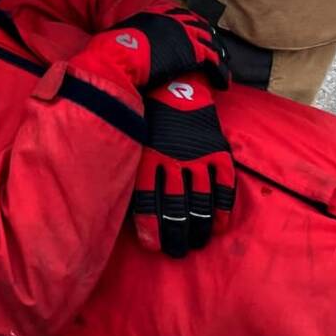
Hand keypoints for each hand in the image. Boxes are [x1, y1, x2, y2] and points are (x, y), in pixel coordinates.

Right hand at [78, 8, 228, 90]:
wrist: (122, 54)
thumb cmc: (116, 46)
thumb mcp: (124, 32)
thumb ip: (133, 32)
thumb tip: (126, 39)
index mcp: (158, 13)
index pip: (181, 14)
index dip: (191, 23)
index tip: (197, 30)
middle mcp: (175, 19)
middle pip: (200, 25)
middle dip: (209, 37)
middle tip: (217, 48)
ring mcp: (187, 33)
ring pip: (211, 42)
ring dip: (219, 54)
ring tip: (224, 65)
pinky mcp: (194, 51)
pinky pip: (214, 61)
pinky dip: (220, 72)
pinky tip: (223, 82)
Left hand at [132, 74, 235, 256]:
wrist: (178, 83)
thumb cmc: (148, 114)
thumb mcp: (133, 134)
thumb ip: (130, 162)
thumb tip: (112, 193)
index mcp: (148, 155)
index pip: (147, 200)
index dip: (149, 226)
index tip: (151, 245)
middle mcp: (174, 159)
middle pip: (175, 208)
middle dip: (175, 234)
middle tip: (175, 252)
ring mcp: (198, 157)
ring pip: (200, 202)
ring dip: (198, 228)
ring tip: (195, 244)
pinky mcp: (218, 152)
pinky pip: (223, 187)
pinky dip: (222, 209)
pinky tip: (218, 225)